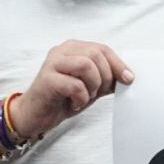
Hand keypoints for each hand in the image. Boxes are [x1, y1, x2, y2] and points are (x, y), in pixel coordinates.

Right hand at [8, 40, 133, 139]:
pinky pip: (75, 85)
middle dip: (104, 77)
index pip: (102, 49)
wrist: (35, 115)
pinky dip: (81, 97)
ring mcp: (52, 63)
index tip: (128, 79)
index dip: (118, 64)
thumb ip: (106, 79)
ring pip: (86, 65)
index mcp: (73, 48)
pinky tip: (75, 104)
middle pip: (96, 54)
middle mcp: (62, 51)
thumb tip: (128, 77)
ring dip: (92, 85)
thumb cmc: (62, 99)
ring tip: (85, 97)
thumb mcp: (90, 87)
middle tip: (97, 93)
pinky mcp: (47, 79)